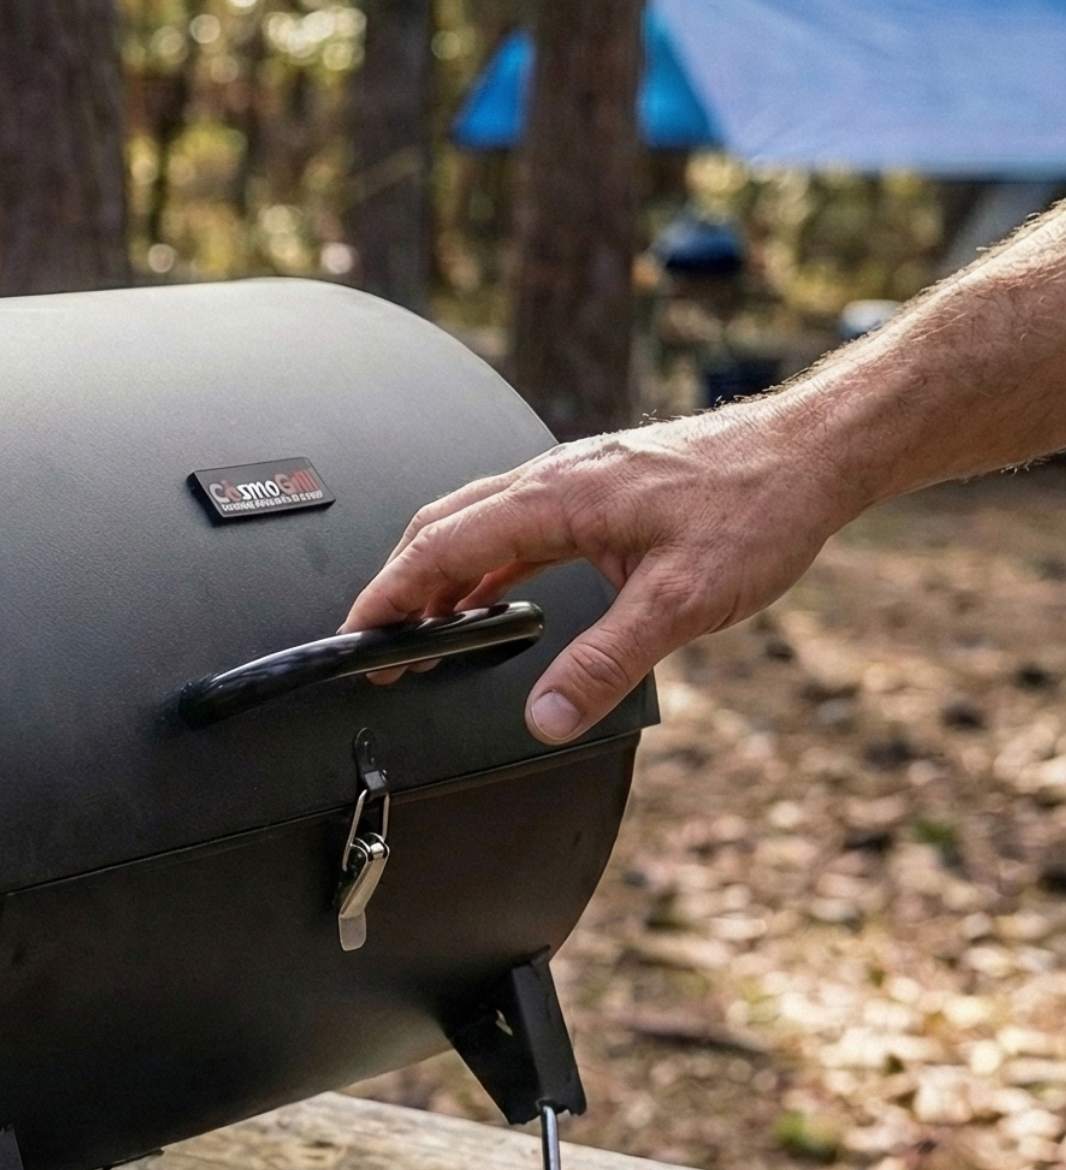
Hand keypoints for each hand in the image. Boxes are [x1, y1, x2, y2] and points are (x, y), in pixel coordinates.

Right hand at [342, 401, 862, 743]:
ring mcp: (574, 480)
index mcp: (555, 497)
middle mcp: (554, 479)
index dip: (388, 594)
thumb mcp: (681, 602)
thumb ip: (606, 664)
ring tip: (419, 630)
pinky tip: (488, 600)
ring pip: (473, 522)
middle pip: (440, 527)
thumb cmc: (758, 506)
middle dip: (396, 585)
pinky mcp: (596, 491)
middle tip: (374, 643)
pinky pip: (513, 526)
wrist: (814, 452)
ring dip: (436, 574)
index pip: (439, 547)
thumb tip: (546, 718)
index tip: (356, 635)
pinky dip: (480, 565)